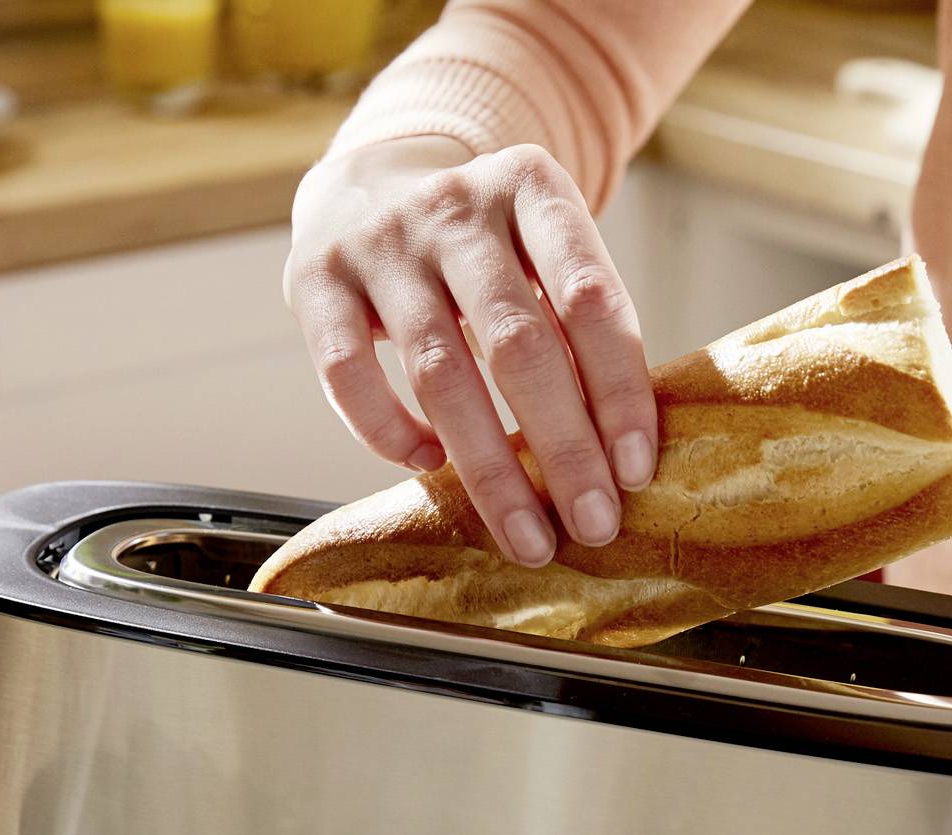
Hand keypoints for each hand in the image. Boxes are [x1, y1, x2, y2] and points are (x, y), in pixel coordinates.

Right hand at [284, 136, 658, 567]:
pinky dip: (390, 432)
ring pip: (440, 372)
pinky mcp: (315, 279)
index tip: (636, 470)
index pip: (589, 298)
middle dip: (563, 448)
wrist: (367, 183)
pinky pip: (349, 376)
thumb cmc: (478, 243)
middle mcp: (454, 206)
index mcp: (530, 186)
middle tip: (593, 524)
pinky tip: (428, 465)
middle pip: (517, 343)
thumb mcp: (538, 246)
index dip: (619, 390)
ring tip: (527, 535)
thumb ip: (574, 320)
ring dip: (489, 469)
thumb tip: (620, 451)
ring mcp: (380, 242)